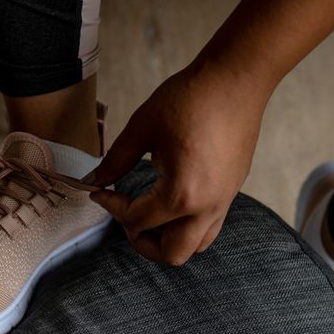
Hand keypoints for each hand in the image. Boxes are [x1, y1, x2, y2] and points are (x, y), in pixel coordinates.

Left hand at [85, 59, 271, 264]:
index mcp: (181, 195)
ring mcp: (224, 201)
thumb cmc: (191, 99)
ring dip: (168, 239)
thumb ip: (116, 160)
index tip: (99, 191)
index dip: (111, 207)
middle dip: (142, 242)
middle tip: (126, 215)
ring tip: (149, 213)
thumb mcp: (143, 128)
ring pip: (196, 245)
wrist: (237, 79)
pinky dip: (187, 225)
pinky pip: (209, 225)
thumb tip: (97, 179)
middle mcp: (207, 208)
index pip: (138, 221)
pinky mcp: (232, 190)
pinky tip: (171, 198)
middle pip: (172, 254)